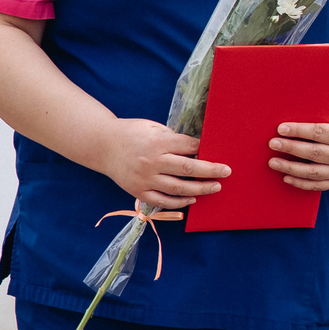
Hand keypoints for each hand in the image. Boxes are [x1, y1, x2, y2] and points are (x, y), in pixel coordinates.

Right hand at [98, 118, 228, 211]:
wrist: (102, 145)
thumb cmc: (132, 133)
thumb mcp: (153, 127)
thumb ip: (173, 138)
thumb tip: (198, 149)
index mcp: (156, 142)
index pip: (188, 146)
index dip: (204, 149)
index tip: (217, 152)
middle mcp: (151, 162)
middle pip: (187, 168)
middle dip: (210, 171)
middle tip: (226, 172)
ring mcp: (144, 179)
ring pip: (178, 188)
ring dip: (200, 189)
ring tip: (215, 187)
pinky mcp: (138, 191)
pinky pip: (163, 201)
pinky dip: (179, 202)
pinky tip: (192, 199)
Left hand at [270, 105, 328, 192]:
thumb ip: (321, 115)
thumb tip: (293, 115)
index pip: (319, 133)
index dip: (299, 130)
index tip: (281, 128)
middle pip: (314, 153)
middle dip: (291, 148)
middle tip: (272, 143)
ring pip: (313, 172)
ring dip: (291, 168)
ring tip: (273, 163)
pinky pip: (318, 185)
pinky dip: (301, 183)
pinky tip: (286, 178)